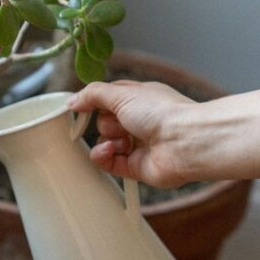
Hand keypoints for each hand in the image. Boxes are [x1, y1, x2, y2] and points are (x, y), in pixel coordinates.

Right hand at [67, 81, 195, 187]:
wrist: (185, 142)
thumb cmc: (163, 112)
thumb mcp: (121, 93)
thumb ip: (92, 95)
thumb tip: (73, 101)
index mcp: (139, 100)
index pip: (108, 99)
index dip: (94, 103)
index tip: (81, 106)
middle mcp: (139, 122)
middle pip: (104, 122)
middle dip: (105, 122)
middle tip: (119, 122)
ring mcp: (137, 145)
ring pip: (104, 142)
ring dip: (106, 140)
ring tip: (122, 140)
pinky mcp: (135, 167)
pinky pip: (108, 163)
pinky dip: (104, 156)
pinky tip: (111, 150)